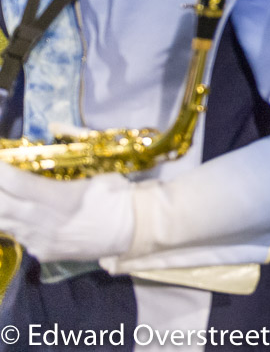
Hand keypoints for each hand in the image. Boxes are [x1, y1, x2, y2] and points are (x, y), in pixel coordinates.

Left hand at [0, 167, 133, 261]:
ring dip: (2, 208)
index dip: (1, 170)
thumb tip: (54, 138)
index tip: (0, 160)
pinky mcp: (41, 252)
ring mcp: (39, 240)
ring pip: (3, 224)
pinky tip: (25, 216)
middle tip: (2, 182)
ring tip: (9, 196)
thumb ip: (71, 163)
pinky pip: (18, 236)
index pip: (14, 182)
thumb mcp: (99, 175)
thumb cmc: (119, 198)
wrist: (135, 233)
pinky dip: (15, 224)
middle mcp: (42, 221)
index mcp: (58, 198)